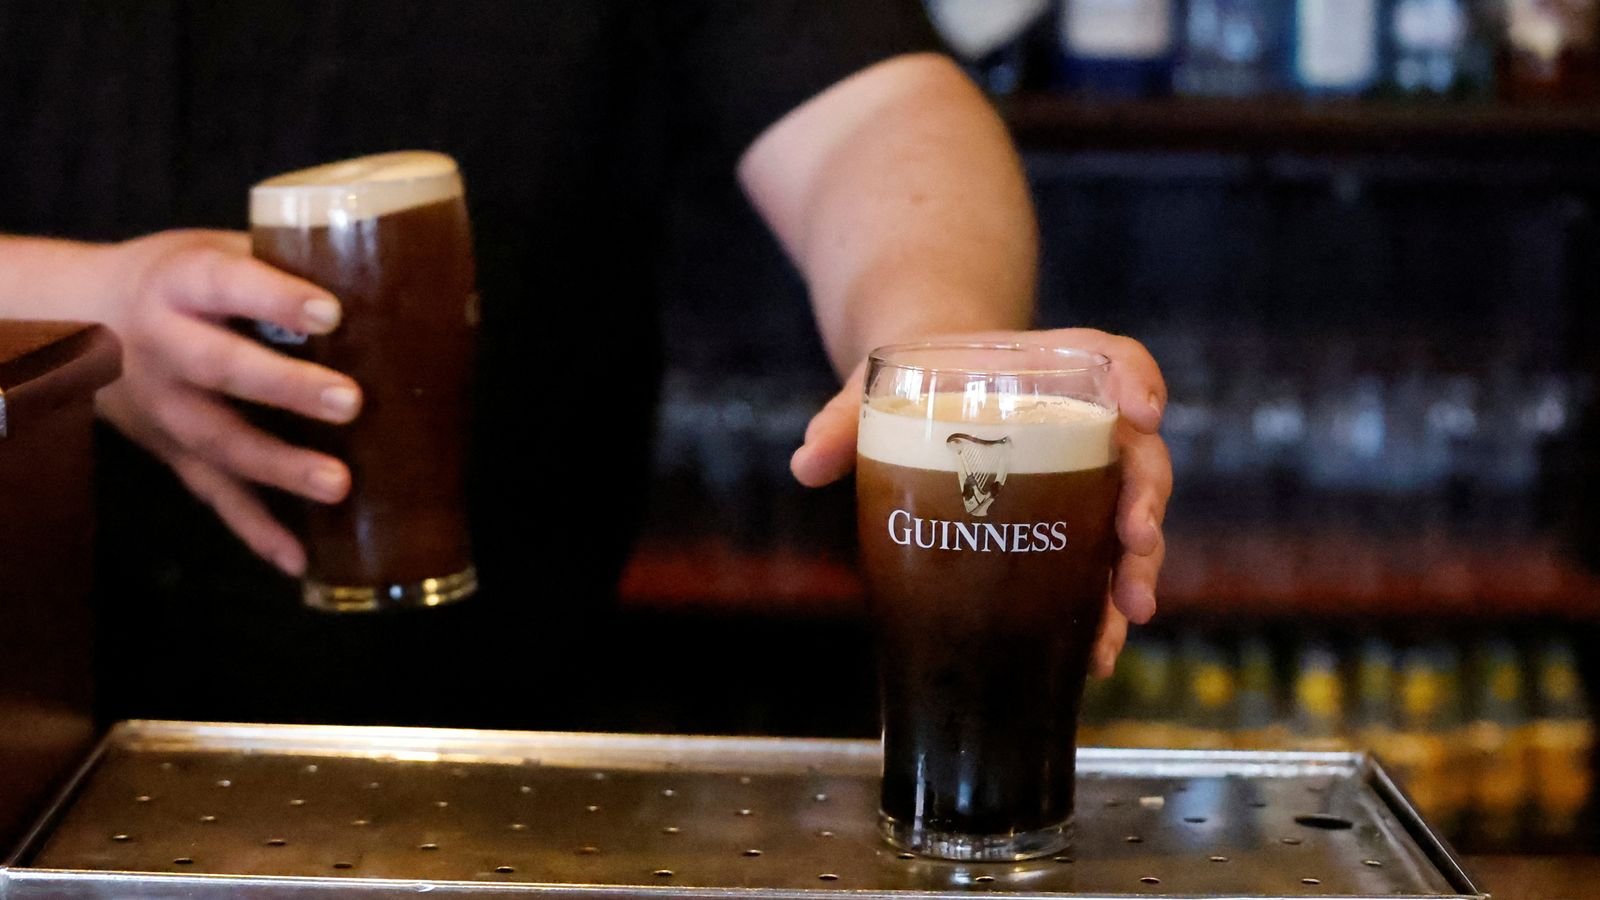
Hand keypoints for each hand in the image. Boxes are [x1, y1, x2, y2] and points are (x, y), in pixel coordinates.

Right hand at [92, 230, 362, 574]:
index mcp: (181, 282)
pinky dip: (255, 530)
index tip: (331, 312)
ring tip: (338, 485)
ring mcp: (165, 408)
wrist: (77, 320)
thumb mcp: (211, 248)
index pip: (226, 283)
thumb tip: (392, 271)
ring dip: (279, 467)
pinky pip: (213, 495)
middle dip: (286, 388)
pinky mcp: (172, 454)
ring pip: (219, 441)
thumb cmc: (178, 280)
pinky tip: (299, 559)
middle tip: (350, 401)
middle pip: (221, 368)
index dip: (275, 298)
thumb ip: (282, 259)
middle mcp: (164, 345)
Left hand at [791, 329, 1170, 677]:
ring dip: (1137, 567)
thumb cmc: (908, 391)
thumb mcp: (872, 394)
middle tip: (1135, 540)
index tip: (1143, 413)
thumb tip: (807, 463)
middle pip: (1138, 455)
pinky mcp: (1070, 532)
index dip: (1138, 381)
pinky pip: (1100, 568)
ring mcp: (1082, 482)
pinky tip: (1094, 653)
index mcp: (1046, 371)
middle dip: (1146, 501)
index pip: (1112, 359)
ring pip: (1131, 519)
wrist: (920, 407)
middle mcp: (1082, 425)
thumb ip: (843, 422)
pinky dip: (1102, 610)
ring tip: (1128, 614)